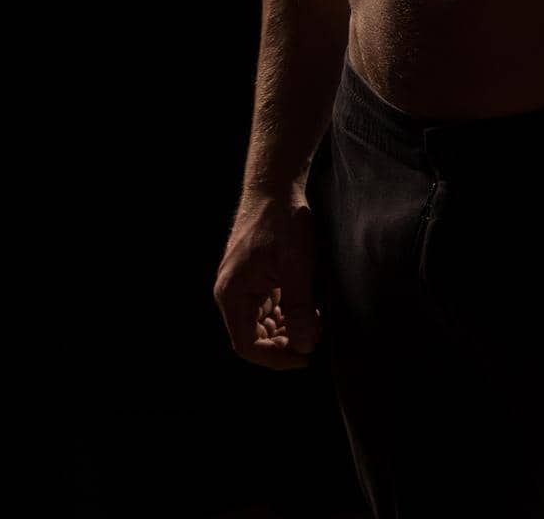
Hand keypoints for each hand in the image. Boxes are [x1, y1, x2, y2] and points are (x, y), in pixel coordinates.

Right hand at [214, 188, 323, 369]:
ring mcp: (241, 283)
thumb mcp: (296, 265)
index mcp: (232, 293)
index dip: (275, 358)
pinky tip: (306, 306)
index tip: (304, 356)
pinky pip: (266, 305)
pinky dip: (285, 311)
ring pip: (261, 322)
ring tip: (313, 319)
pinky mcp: (253, 276)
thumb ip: (299, 307)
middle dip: (283, 342)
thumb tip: (303, 345)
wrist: (274, 185)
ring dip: (286, 327)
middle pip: (254, 336)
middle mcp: (231, 292)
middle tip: (313, 334)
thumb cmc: (282, 220)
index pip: (247, 345)